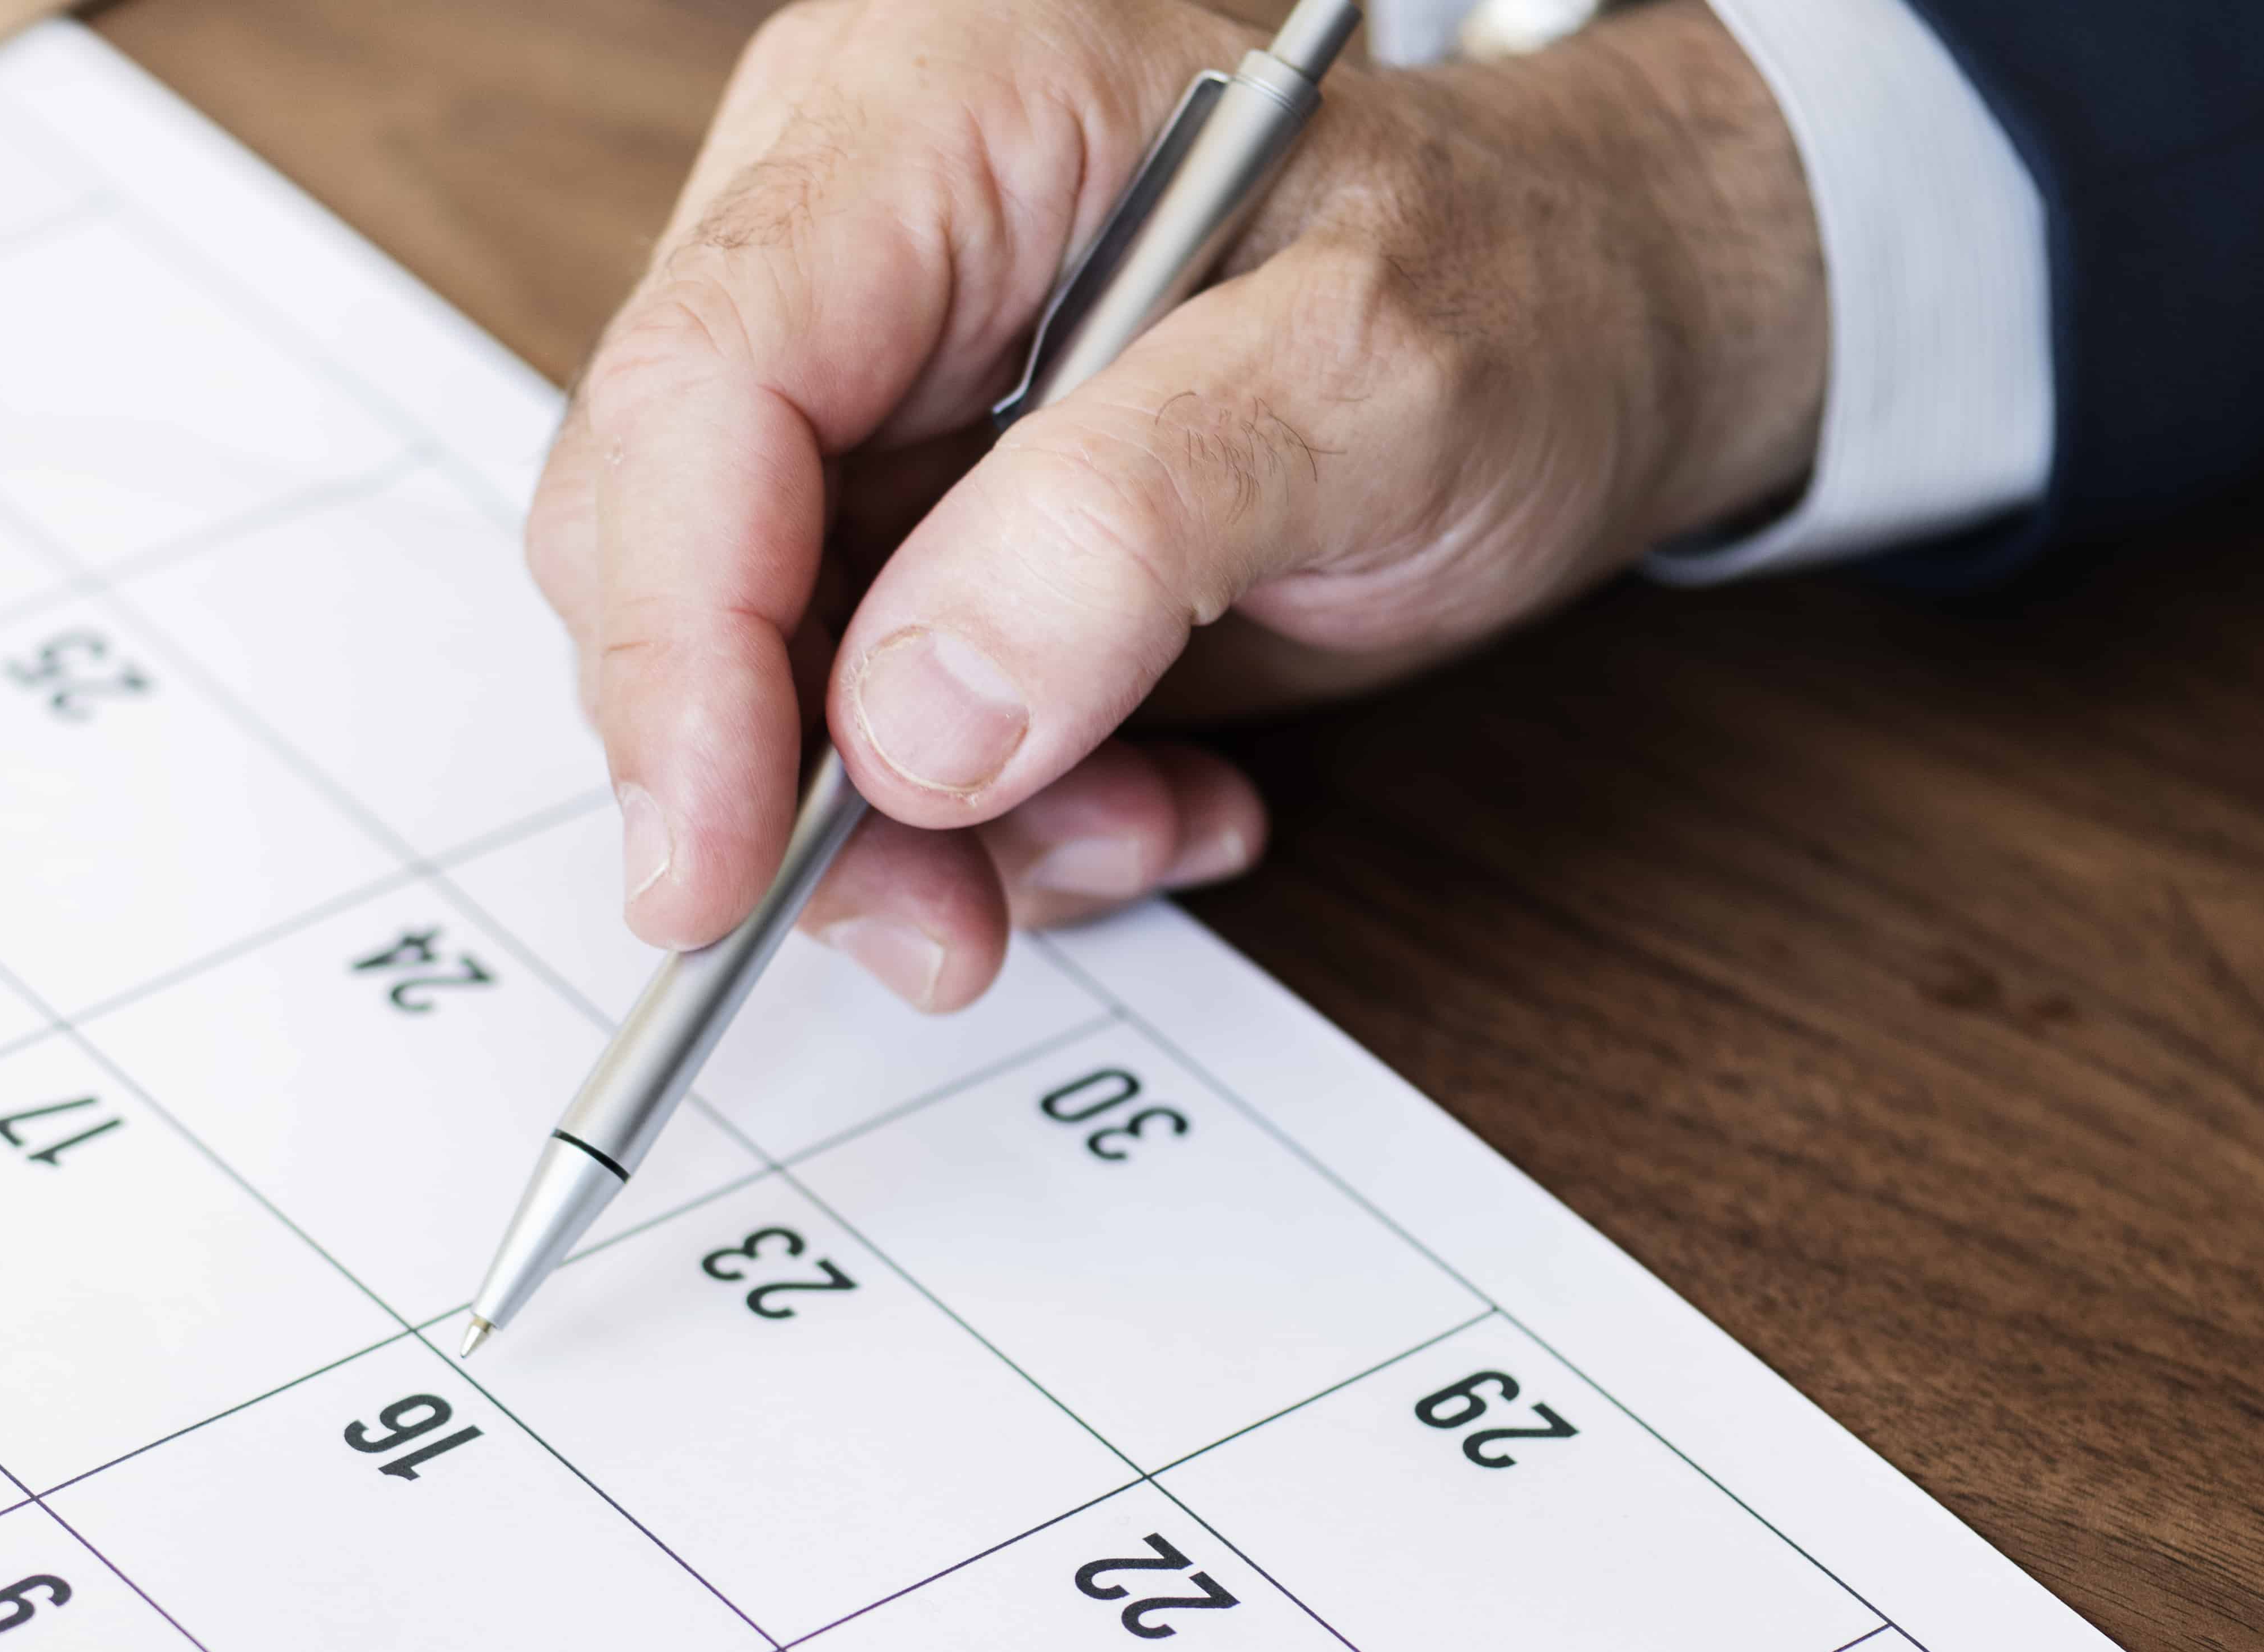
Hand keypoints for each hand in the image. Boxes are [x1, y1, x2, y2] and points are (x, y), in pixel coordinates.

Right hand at [528, 0, 1827, 1007]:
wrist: (1598, 315)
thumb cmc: (1516, 285)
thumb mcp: (1380, 379)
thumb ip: (1134, 524)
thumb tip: (911, 728)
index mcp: (928, 115)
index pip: (697, 391)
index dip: (675, 652)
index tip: (713, 870)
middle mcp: (846, 236)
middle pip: (665, 545)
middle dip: (789, 778)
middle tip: (945, 924)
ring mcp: (863, 394)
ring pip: (747, 675)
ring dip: (918, 830)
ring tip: (1134, 828)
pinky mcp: (901, 527)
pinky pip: (854, 725)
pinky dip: (988, 820)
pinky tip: (1150, 793)